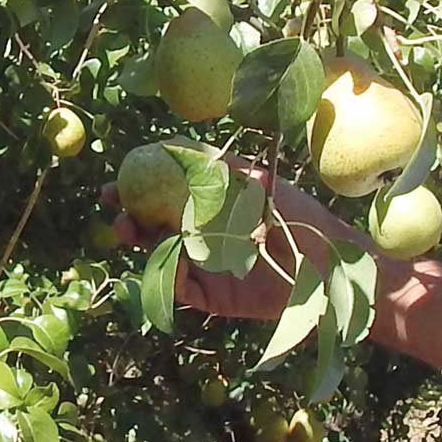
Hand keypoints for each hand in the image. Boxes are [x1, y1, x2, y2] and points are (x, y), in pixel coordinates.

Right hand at [130, 168, 363, 321]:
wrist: (328, 268)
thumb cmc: (299, 217)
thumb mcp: (259, 182)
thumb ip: (218, 168)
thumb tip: (172, 145)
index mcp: (213, 204)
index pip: (168, 191)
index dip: (141, 184)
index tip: (121, 177)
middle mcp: (205, 233)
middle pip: (156, 223)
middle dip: (131, 214)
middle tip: (113, 206)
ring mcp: (206, 265)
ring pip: (161, 254)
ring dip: (141, 242)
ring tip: (128, 230)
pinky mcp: (212, 296)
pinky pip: (180, 286)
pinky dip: (167, 275)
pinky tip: (167, 259)